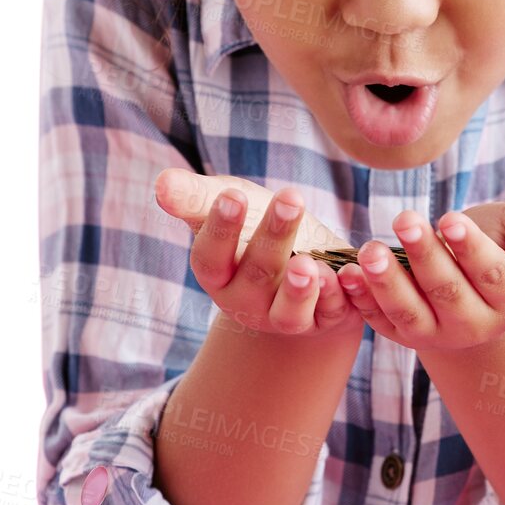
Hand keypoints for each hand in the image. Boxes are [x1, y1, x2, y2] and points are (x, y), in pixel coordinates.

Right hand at [155, 169, 361, 341]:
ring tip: (307, 264)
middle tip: (290, 197)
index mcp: (217, 273)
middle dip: (273, 235)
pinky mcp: (321, 320)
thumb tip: (162, 184)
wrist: (304, 256)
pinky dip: (336, 299)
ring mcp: (282, 316)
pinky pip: (328, 315)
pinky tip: (343, 276)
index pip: (210, 257)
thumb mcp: (229, 204)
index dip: (220, 229)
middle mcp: (245, 301)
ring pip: (288, 310)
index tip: (232, 195)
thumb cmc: (254, 226)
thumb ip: (196, 197)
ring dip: (298, 288)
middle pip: (256, 272)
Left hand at [336, 201, 504, 352]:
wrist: (474, 283)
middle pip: (449, 291)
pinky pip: (381, 321)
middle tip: (403, 217)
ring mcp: (439, 335)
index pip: (493, 275)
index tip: (449, 217)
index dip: (471, 248)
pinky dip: (361, 299)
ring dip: (386, 282)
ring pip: (411, 313)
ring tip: (369, 249)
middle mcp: (477, 324)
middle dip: (424, 255)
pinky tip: (344, 273)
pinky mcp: (406, 336)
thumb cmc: (501, 245)